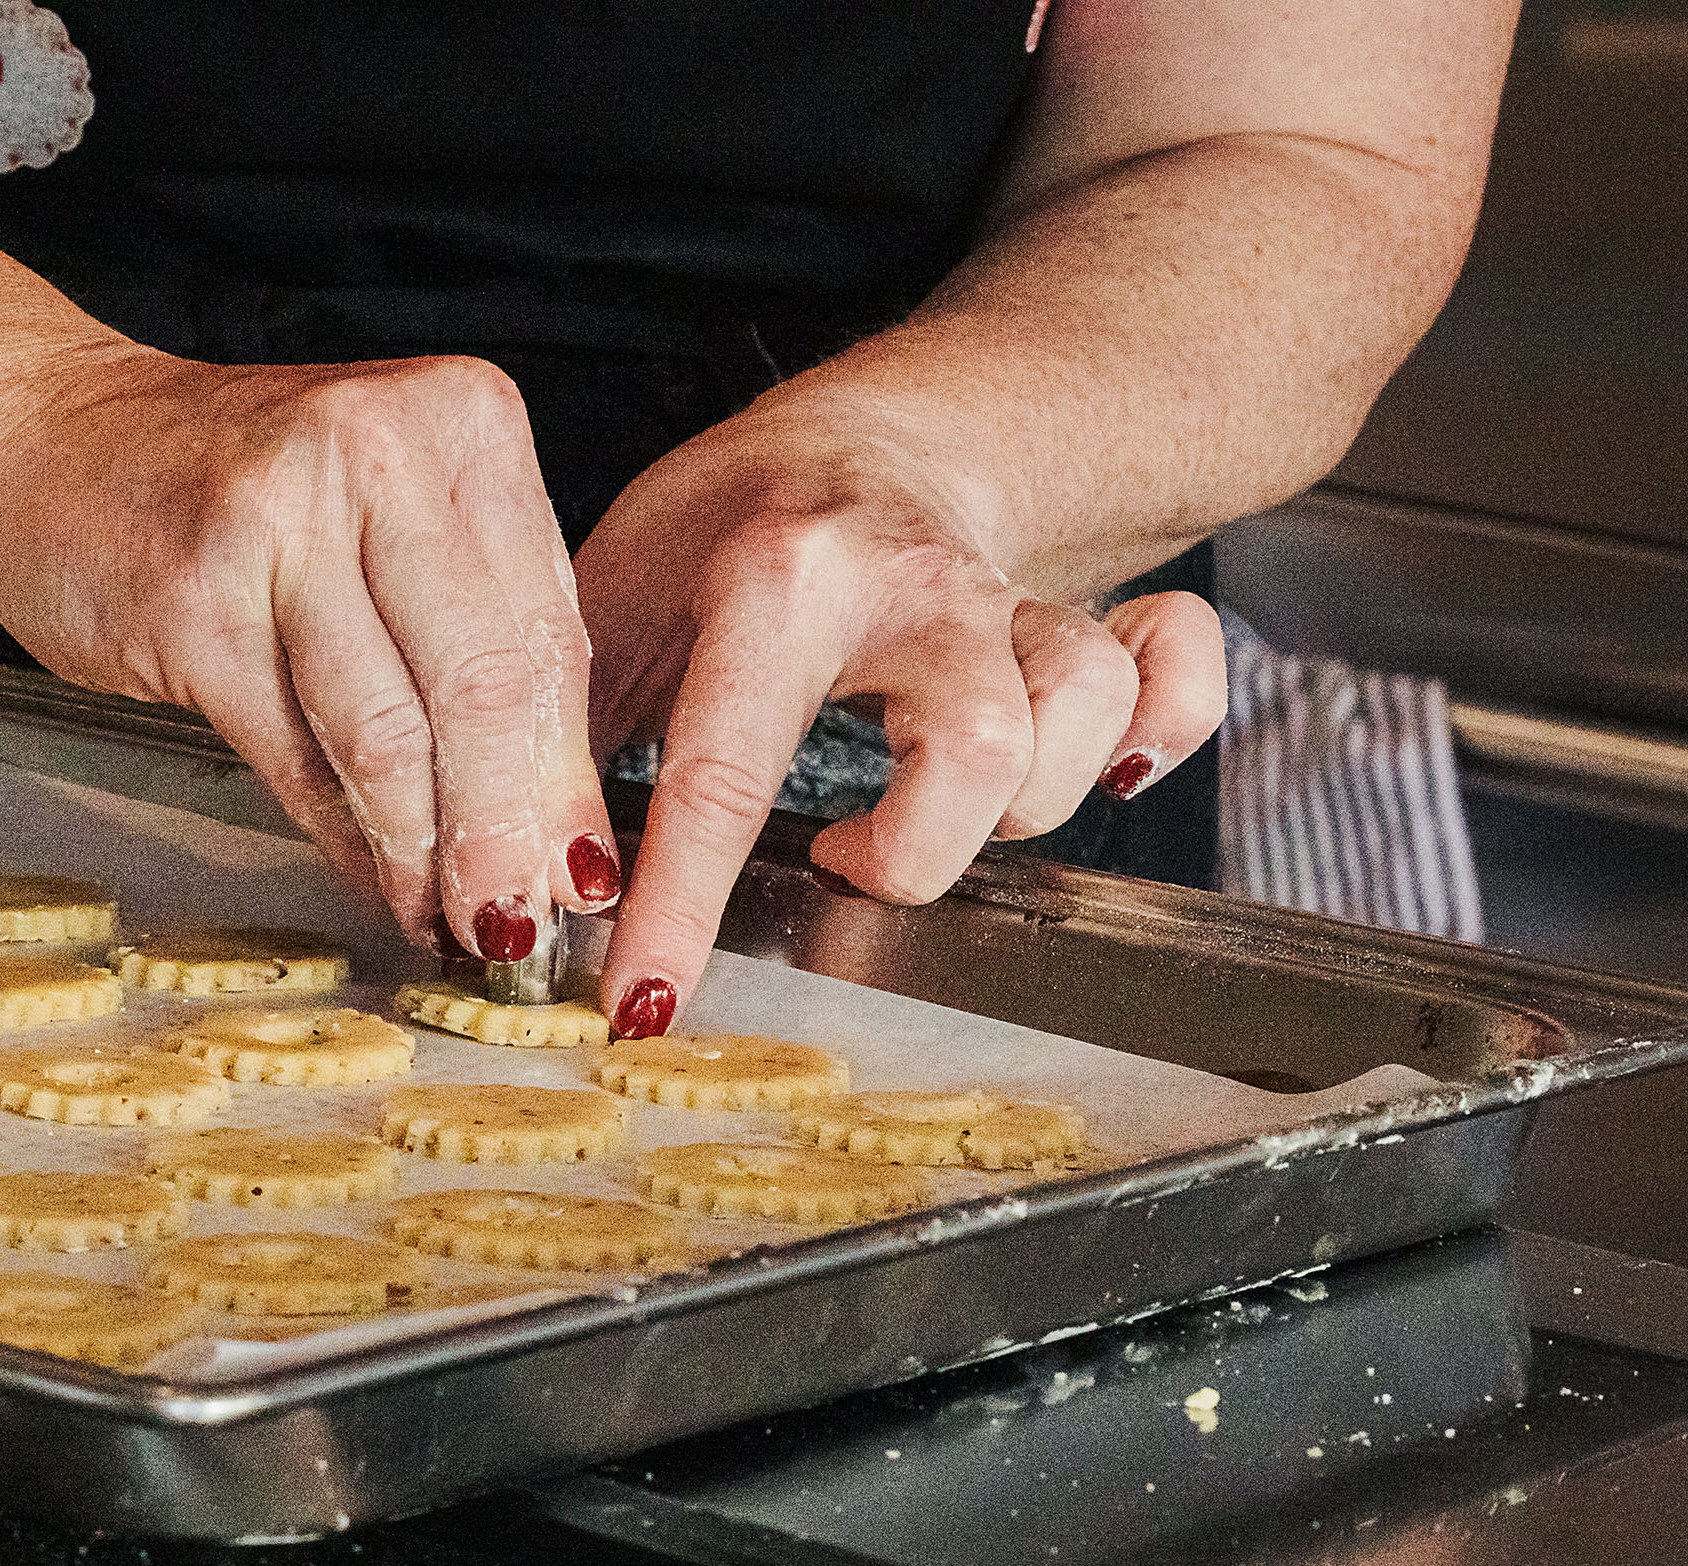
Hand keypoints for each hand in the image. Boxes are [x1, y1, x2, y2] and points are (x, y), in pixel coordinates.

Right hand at [0, 341, 620, 956]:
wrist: (36, 433)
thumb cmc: (224, 488)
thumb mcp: (384, 517)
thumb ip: (473, 631)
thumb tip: (553, 818)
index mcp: (462, 416)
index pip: (551, 627)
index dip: (574, 775)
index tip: (590, 873)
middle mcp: (378, 447)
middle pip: (486, 684)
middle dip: (515, 833)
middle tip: (532, 927)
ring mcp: (280, 519)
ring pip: (392, 732)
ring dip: (432, 854)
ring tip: (459, 924)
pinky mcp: (194, 600)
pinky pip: (296, 757)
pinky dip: (348, 843)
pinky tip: (378, 888)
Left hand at [578, 400, 1226, 1035]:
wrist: (864, 440)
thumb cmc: (721, 535)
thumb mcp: (611, 604)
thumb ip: (565, 737)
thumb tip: (513, 883)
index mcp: (773, 579)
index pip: (726, 773)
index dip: (683, 906)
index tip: (647, 1002)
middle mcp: (912, 583)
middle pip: (981, 750)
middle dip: (912, 856)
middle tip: (838, 863)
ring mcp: (1014, 600)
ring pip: (1080, 720)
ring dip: (1017, 807)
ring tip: (923, 811)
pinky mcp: (1091, 614)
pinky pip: (1174, 679)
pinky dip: (1159, 731)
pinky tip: (1086, 766)